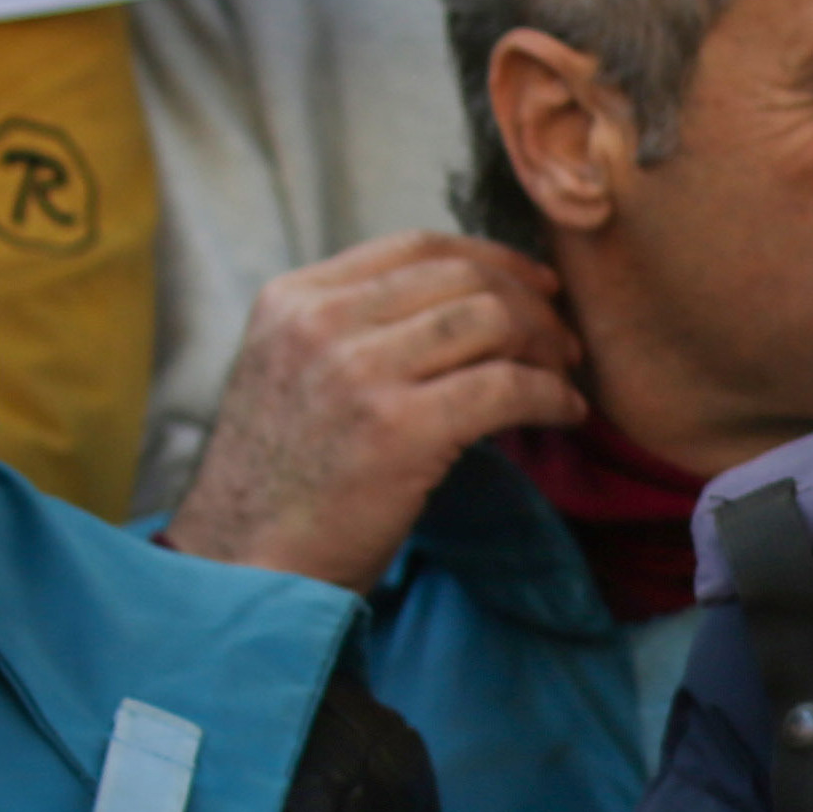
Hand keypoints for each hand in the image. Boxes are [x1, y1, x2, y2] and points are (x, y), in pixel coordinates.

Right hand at [164, 233, 582, 587]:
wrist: (249, 564)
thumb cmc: (284, 482)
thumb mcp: (293, 374)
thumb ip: (354, 330)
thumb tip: (461, 307)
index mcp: (294, 299)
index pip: (416, 247)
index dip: (492, 258)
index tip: (536, 284)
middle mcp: (321, 322)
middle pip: (463, 278)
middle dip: (530, 304)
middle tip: (562, 342)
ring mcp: (358, 372)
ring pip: (492, 320)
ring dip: (545, 346)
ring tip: (561, 377)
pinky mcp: (400, 429)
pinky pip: (505, 387)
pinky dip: (550, 396)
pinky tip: (563, 413)